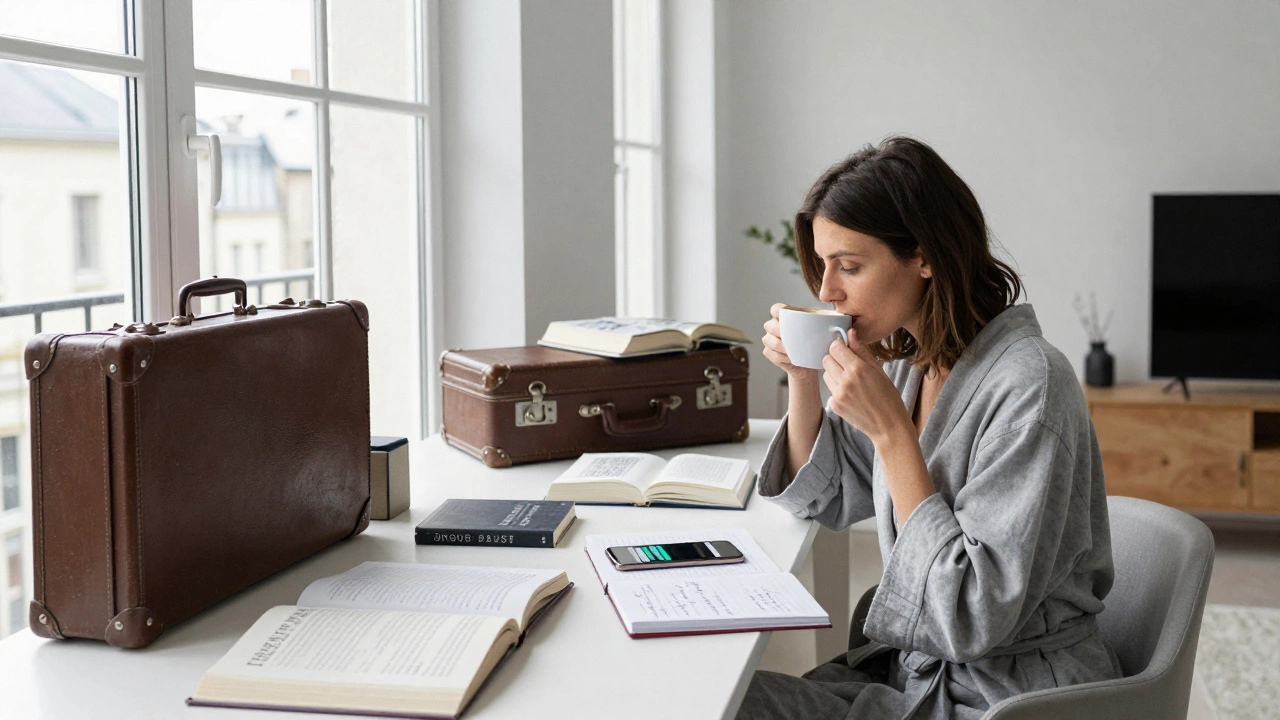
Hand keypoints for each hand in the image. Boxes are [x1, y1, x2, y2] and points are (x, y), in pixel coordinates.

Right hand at [762, 303, 819, 380]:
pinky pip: (770, 353)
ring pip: (769, 340)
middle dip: (780, 331)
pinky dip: (781, 357)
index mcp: (784, 318)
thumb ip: (824, 324)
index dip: (777, 310)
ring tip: (793, 350)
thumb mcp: (819, 333)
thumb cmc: (814, 345)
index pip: (775, 309)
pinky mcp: (769, 352)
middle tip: (793, 338)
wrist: (808, 364)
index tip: (784, 314)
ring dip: (781, 346)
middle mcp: (773, 327)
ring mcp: (769, 340)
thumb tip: (839, 319)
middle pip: (770, 325)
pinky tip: (790, 359)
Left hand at [821, 329, 911, 445]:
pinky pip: (829, 389)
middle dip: (835, 359)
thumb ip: (862, 351)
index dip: (840, 346)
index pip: (835, 347)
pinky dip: (837, 388)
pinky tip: (851, 394)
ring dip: (834, 373)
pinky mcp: (834, 405)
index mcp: (858, 369)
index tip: (846, 350)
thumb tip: (851, 333)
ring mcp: (838, 394)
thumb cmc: (889, 397)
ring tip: (851, 381)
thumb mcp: (879, 370)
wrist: (888, 426)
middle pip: (826, 359)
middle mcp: (845, 381)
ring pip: (826, 374)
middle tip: (848, 365)